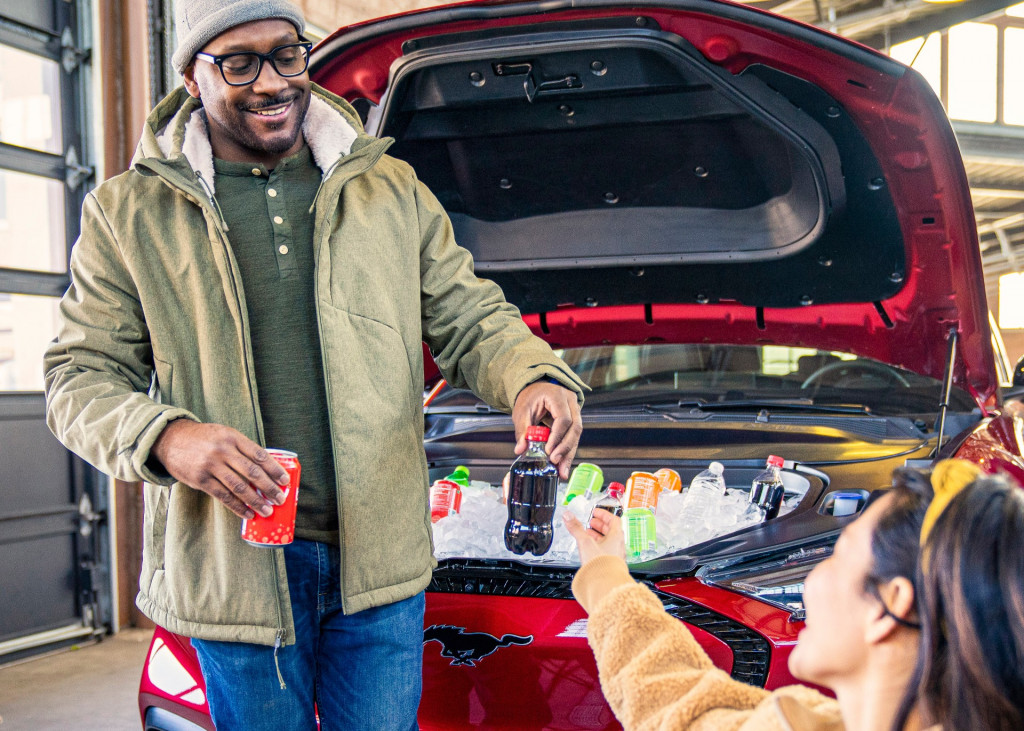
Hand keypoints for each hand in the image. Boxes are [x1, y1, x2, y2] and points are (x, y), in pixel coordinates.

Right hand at [150, 420, 289, 518]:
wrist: (171, 439)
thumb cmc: (204, 438)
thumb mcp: (224, 435)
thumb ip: (242, 448)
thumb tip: (266, 468)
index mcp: (233, 437)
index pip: (259, 455)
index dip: (274, 469)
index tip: (285, 481)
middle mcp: (223, 450)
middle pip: (252, 472)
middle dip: (269, 487)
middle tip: (280, 499)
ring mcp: (211, 465)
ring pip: (239, 486)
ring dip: (256, 501)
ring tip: (267, 510)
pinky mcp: (200, 479)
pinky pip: (223, 496)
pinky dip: (238, 507)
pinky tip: (248, 513)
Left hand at [512, 381, 581, 478]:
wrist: (535, 389)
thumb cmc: (530, 397)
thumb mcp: (522, 411)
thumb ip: (522, 430)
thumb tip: (520, 449)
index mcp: (557, 395)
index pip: (564, 418)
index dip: (557, 436)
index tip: (548, 451)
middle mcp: (570, 402)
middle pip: (575, 427)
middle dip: (565, 448)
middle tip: (555, 462)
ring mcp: (575, 410)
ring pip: (577, 435)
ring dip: (569, 454)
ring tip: (562, 471)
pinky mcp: (574, 420)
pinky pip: (573, 437)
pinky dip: (567, 451)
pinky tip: (563, 465)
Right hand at [563, 510, 625, 563]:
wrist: (606, 585)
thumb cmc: (601, 564)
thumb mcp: (585, 542)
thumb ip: (576, 528)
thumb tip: (568, 516)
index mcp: (616, 537)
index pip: (613, 520)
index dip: (604, 514)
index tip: (596, 513)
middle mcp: (619, 545)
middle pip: (611, 531)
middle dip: (599, 525)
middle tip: (591, 523)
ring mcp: (616, 556)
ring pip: (608, 542)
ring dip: (598, 536)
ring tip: (588, 535)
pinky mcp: (611, 565)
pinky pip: (606, 552)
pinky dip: (598, 547)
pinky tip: (590, 550)